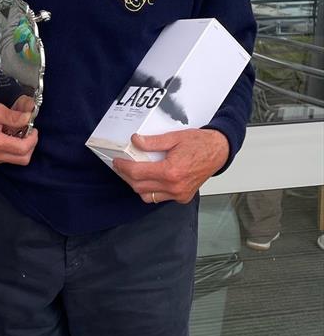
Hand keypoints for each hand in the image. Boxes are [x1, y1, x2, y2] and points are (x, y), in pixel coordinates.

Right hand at [0, 98, 37, 166]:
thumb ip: (14, 116)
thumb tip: (28, 119)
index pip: (22, 149)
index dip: (32, 139)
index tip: (33, 130)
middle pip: (22, 159)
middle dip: (30, 146)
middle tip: (29, 133)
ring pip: (17, 160)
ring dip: (22, 148)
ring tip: (18, 134)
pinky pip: (8, 159)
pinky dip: (13, 150)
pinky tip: (9, 138)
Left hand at [113, 128, 229, 204]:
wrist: (219, 151)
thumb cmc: (199, 143)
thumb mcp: (174, 137)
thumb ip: (153, 142)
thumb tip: (135, 141)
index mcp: (171, 171)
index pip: (137, 173)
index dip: (123, 167)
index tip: (117, 161)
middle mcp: (174, 186)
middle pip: (139, 186)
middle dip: (127, 176)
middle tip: (121, 166)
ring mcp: (179, 194)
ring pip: (148, 196)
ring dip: (137, 186)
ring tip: (133, 173)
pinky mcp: (183, 197)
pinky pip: (160, 198)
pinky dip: (151, 190)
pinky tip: (150, 179)